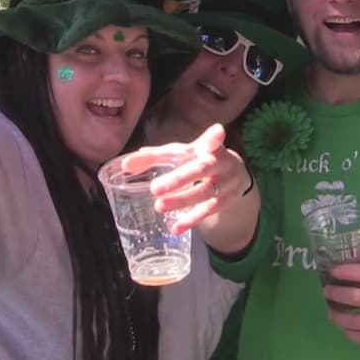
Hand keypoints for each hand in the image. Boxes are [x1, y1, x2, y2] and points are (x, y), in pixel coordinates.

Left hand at [121, 123, 256, 238]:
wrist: (234, 175)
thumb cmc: (198, 160)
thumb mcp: (180, 155)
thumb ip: (153, 158)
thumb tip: (125, 166)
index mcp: (208, 147)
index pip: (211, 140)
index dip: (214, 137)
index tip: (218, 131)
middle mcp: (220, 163)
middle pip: (200, 169)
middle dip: (179, 178)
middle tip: (155, 188)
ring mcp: (226, 183)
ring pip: (205, 193)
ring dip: (181, 201)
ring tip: (159, 207)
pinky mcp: (227, 201)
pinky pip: (208, 211)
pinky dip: (191, 220)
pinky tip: (175, 228)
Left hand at [323, 261, 359, 347]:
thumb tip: (344, 266)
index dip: (348, 271)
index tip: (334, 271)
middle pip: (358, 298)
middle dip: (337, 294)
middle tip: (327, 291)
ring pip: (357, 321)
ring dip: (338, 316)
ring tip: (331, 312)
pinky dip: (350, 333)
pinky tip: (345, 327)